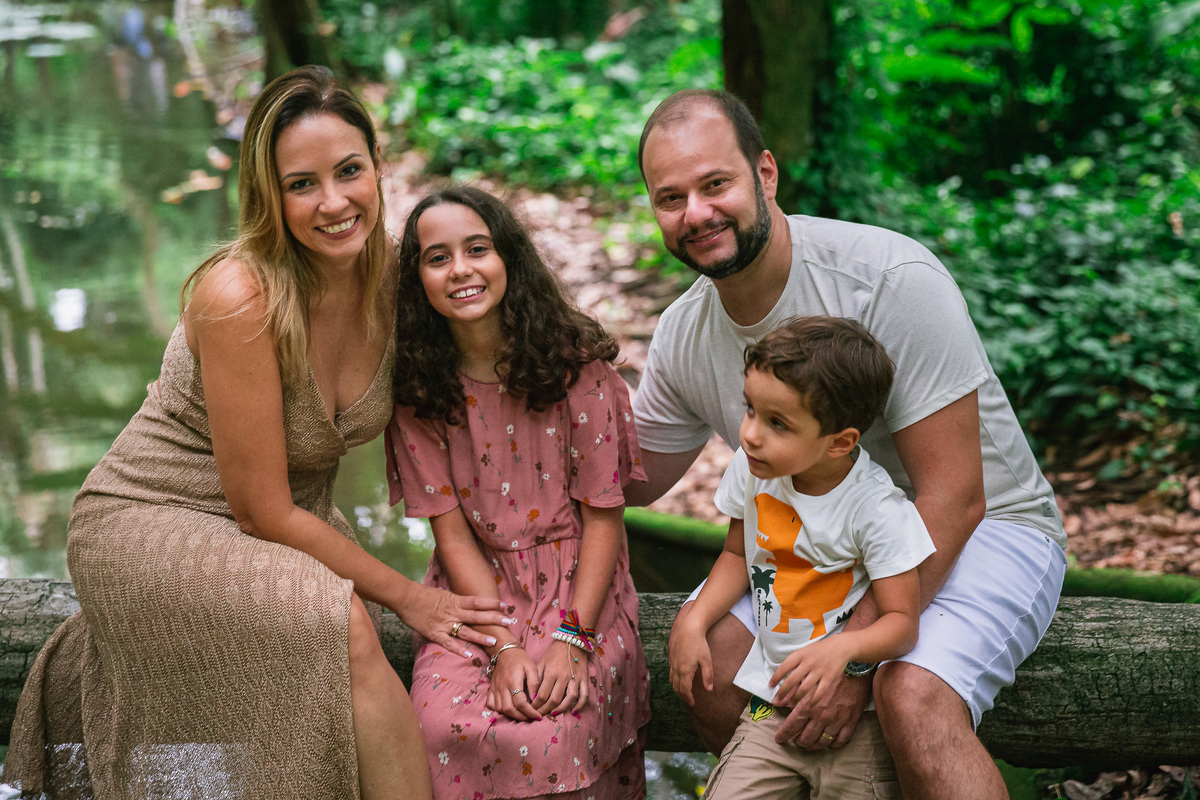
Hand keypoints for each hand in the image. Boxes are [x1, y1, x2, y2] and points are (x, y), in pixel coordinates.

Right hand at [395, 581, 509, 658]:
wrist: (405, 597)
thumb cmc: (423, 595)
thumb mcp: (444, 595)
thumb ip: (456, 601)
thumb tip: (468, 604)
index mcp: (455, 600)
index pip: (477, 601)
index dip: (492, 603)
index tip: (505, 606)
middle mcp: (453, 612)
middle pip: (477, 616)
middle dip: (494, 619)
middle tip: (509, 622)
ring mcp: (444, 623)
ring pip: (466, 631)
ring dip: (480, 637)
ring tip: (494, 641)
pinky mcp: (435, 633)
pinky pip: (448, 643)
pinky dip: (458, 649)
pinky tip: (468, 654)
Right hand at [487, 645, 541, 721]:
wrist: (505, 652)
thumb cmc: (520, 659)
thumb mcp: (531, 667)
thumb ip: (534, 683)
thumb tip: (535, 699)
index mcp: (513, 680)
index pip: (520, 702)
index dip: (530, 712)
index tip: (538, 716)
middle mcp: (502, 686)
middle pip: (509, 709)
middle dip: (521, 717)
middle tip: (531, 718)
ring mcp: (495, 688)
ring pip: (500, 708)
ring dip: (512, 715)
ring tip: (523, 715)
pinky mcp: (491, 689)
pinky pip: (491, 704)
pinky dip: (499, 710)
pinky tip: (508, 710)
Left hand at [532, 641, 587, 715]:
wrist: (572, 640)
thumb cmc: (554, 652)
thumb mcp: (542, 662)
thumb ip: (537, 678)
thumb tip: (531, 695)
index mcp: (551, 672)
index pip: (542, 694)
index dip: (536, 704)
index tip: (532, 709)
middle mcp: (564, 676)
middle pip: (554, 699)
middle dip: (545, 709)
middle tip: (540, 715)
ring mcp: (576, 678)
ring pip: (569, 699)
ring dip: (561, 709)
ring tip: (553, 713)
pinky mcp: (584, 679)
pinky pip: (584, 695)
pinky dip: (579, 705)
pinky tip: (573, 711)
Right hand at [668, 619, 713, 705]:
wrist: (688, 628)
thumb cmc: (699, 643)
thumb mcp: (706, 660)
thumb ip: (708, 676)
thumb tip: (709, 689)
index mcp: (685, 671)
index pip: (684, 690)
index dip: (688, 698)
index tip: (693, 703)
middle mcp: (676, 668)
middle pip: (676, 688)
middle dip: (682, 696)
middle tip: (689, 700)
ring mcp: (672, 662)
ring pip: (672, 681)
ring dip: (677, 689)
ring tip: (684, 692)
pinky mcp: (671, 657)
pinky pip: (670, 672)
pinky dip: (674, 680)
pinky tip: (680, 678)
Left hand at [768, 636, 850, 710]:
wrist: (840, 647)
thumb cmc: (819, 650)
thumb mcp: (804, 651)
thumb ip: (795, 662)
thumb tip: (783, 677)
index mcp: (800, 655)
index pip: (784, 667)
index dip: (775, 678)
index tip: (770, 686)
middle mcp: (808, 663)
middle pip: (791, 680)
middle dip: (782, 692)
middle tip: (776, 700)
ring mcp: (818, 671)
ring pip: (804, 689)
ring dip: (795, 698)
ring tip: (789, 704)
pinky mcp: (829, 678)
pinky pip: (819, 693)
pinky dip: (813, 700)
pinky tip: (808, 705)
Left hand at [773, 668, 870, 749]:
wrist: (855, 669)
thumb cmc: (827, 673)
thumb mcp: (806, 680)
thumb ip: (791, 693)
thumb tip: (777, 703)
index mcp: (808, 705)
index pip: (791, 726)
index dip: (784, 735)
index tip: (779, 739)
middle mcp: (821, 716)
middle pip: (806, 738)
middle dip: (798, 742)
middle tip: (796, 741)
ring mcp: (836, 721)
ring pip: (822, 742)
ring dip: (813, 746)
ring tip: (809, 744)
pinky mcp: (850, 722)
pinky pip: (840, 741)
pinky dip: (833, 745)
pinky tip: (829, 743)